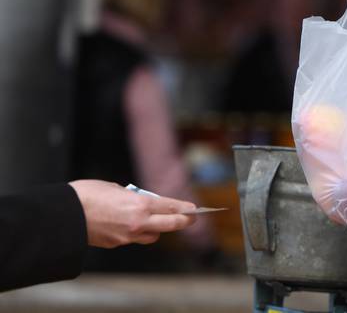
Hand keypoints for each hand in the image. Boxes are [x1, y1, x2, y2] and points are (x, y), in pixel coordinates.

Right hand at [69, 180, 196, 248]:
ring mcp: (128, 236)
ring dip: (157, 228)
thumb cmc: (87, 195)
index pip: (172, 208)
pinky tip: (128, 225)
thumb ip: (133, 197)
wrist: (64, 215)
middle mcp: (138, 222)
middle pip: (171, 224)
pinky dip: (136, 232)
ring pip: (153, 235)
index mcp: (140, 205)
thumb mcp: (115, 188)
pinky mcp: (117, 243)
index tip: (195, 209)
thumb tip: (140, 201)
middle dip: (183, 221)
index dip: (186, 209)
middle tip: (190, 218)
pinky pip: (134, 239)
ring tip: (155, 220)